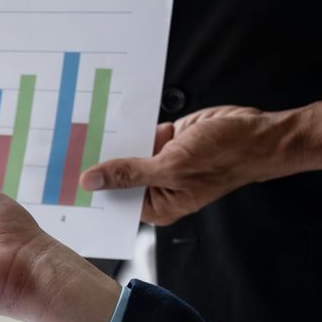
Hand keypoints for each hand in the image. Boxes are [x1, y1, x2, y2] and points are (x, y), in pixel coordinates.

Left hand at [79, 101, 321, 224]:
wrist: (260, 133)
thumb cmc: (227, 156)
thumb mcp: (173, 165)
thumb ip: (131, 172)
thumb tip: (93, 179)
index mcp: (158, 205)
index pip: (115, 201)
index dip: (91, 190)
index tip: (62, 180)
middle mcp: (158, 186)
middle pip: (118, 176)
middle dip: (96, 163)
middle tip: (61, 150)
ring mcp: (163, 162)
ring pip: (127, 152)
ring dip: (110, 140)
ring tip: (74, 128)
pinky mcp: (168, 139)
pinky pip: (140, 133)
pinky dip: (128, 125)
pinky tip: (103, 115)